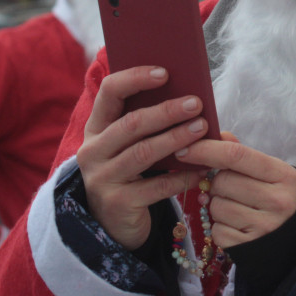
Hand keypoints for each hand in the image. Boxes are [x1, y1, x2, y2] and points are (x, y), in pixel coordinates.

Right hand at [76, 66, 209, 250]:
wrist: (113, 224)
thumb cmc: (131, 173)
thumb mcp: (131, 145)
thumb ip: (148, 124)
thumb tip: (189, 98)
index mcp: (96, 128)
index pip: (108, 92)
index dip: (135, 78)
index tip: (164, 72)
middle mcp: (92, 151)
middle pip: (131, 123)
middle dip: (166, 111)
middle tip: (196, 103)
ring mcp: (102, 179)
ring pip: (143, 152)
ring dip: (176, 138)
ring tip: (202, 128)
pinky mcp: (118, 204)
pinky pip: (156, 186)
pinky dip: (182, 176)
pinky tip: (202, 168)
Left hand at [175, 132, 295, 248]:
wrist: (293, 238)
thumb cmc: (274, 195)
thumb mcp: (268, 171)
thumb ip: (241, 152)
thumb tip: (217, 135)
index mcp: (283, 175)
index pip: (237, 156)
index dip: (207, 149)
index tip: (184, 149)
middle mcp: (277, 201)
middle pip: (223, 182)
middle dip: (216, 182)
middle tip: (228, 187)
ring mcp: (264, 226)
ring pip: (216, 207)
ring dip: (216, 205)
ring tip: (235, 206)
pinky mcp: (249, 247)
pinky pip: (216, 230)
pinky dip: (219, 226)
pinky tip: (236, 224)